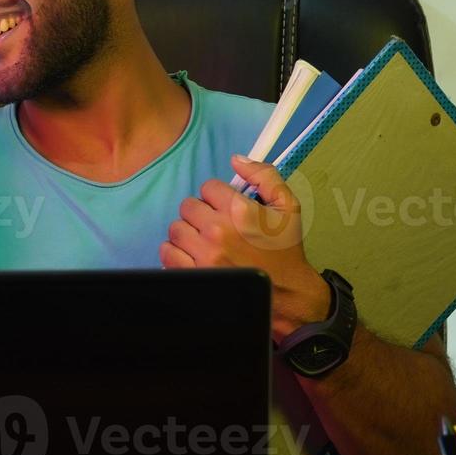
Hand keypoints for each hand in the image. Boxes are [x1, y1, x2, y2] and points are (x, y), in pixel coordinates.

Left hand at [159, 154, 329, 339]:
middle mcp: (217, 231)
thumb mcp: (288, 207)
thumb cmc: (286, 251)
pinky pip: (167, 253)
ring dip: (187, 233)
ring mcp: (202, 255)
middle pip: (188, 206)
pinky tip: (193, 257)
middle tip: (215, 226)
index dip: (217, 196)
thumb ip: (265, 176)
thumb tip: (236, 159)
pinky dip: (176, 253)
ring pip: (175, 229)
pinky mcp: (192, 275)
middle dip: (201, 214)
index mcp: (239, 210)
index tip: (227, 209)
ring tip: (204, 243)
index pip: (208, 187)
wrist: (287, 294)